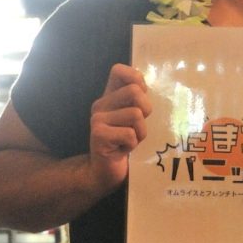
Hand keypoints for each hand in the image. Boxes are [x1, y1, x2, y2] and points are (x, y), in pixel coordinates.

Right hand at [88, 64, 151, 188]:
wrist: (104, 172)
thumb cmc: (124, 143)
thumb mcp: (134, 118)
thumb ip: (138, 99)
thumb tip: (142, 83)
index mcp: (109, 97)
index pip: (119, 70)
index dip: (136, 79)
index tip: (140, 98)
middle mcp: (100, 105)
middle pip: (135, 91)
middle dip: (145, 111)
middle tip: (136, 128)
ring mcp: (97, 119)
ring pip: (136, 114)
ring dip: (139, 132)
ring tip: (129, 141)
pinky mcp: (98, 135)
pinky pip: (130, 134)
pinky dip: (132, 145)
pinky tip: (122, 150)